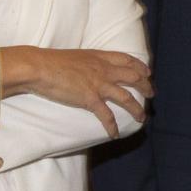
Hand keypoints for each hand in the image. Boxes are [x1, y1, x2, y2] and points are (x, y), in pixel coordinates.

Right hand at [1, 46, 151, 136]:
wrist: (39, 67)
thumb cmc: (52, 61)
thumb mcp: (77, 56)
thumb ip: (89, 62)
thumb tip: (90, 68)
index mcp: (100, 57)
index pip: (127, 60)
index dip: (140, 67)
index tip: (147, 72)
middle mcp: (104, 70)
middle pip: (134, 77)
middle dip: (145, 87)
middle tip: (151, 95)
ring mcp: (99, 85)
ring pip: (127, 98)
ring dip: (137, 109)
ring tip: (142, 117)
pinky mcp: (90, 99)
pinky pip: (106, 115)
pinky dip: (112, 126)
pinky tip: (115, 135)